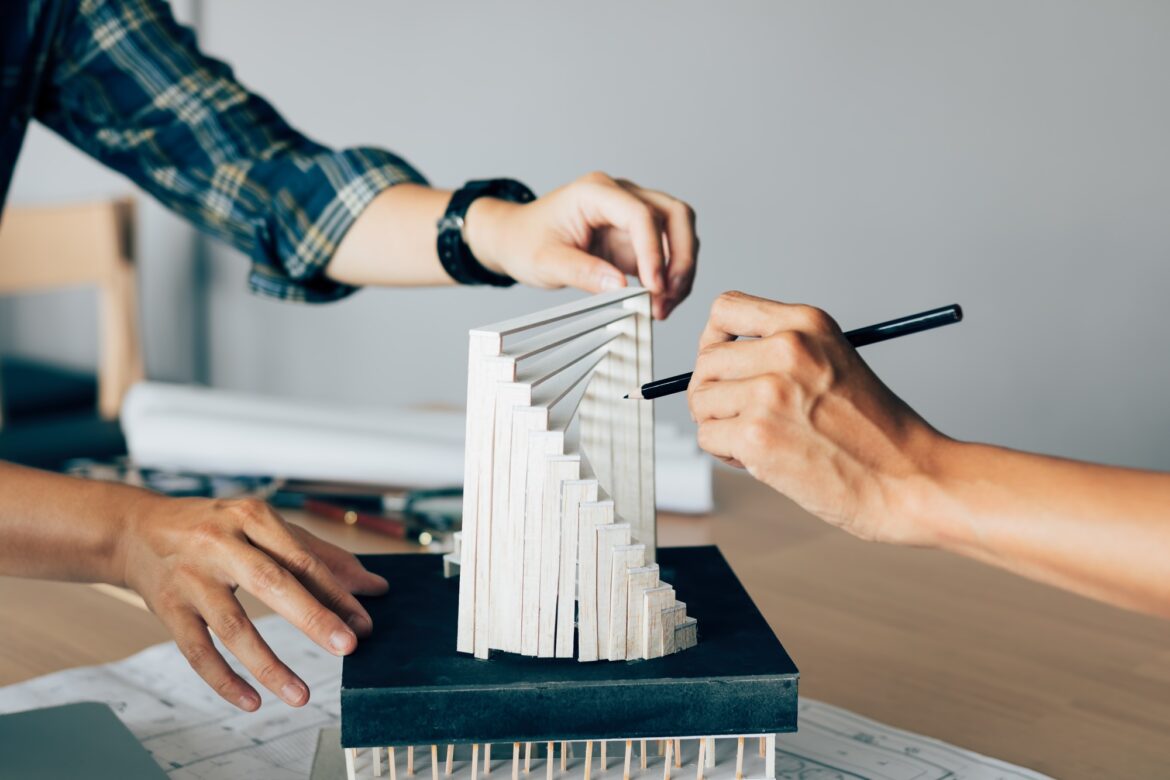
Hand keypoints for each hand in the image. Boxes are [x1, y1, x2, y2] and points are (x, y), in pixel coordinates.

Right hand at [117, 495, 387, 710]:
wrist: (135, 530)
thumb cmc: (215, 528)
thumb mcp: (264, 527)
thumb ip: (319, 555)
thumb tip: (373, 586)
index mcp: (252, 517)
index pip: (302, 559)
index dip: (337, 592)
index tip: (365, 622)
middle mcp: (220, 544)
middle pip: (272, 583)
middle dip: (313, 617)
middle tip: (348, 647)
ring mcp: (191, 578)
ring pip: (234, 627)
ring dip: (270, 665)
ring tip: (302, 696)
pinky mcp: (167, 608)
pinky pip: (197, 651)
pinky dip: (224, 679)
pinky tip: (251, 701)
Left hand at [465, 172, 697, 319]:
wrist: (515, 239)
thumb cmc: (525, 241)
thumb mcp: (545, 262)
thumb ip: (583, 272)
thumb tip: (621, 287)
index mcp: (596, 192)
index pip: (641, 214)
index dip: (655, 251)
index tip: (655, 287)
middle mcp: (620, 196)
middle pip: (674, 215)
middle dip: (681, 258)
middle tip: (669, 296)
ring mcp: (631, 215)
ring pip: (678, 233)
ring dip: (680, 270)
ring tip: (663, 306)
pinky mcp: (635, 237)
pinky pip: (666, 253)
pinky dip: (669, 278)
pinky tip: (659, 302)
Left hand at [687, 291, 944, 543]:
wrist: (908, 481)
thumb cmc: (874, 432)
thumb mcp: (834, 362)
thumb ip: (781, 350)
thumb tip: (714, 361)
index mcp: (806, 324)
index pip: (725, 309)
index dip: (713, 339)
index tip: (723, 364)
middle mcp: (786, 348)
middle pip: (706, 361)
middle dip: (715, 393)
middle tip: (745, 417)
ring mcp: (769, 391)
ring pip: (701, 401)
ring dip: (721, 425)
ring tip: (762, 439)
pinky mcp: (756, 435)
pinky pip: (708, 437)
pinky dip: (727, 453)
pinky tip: (764, 459)